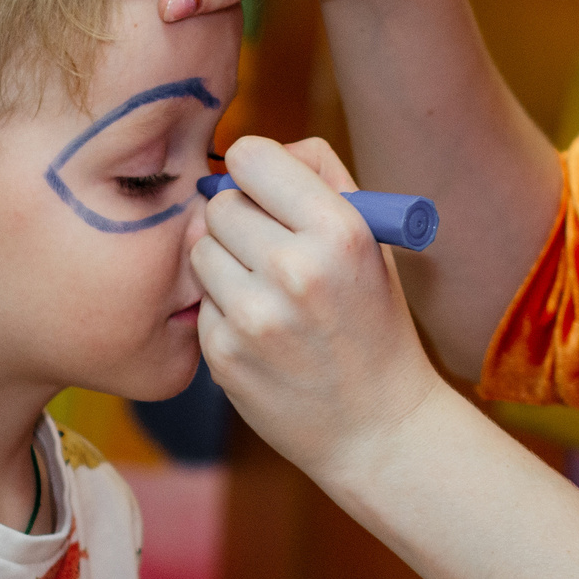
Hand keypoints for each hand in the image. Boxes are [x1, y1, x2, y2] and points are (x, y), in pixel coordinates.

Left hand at [190, 135, 445, 482]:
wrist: (378, 428)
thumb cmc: (373, 322)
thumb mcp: (371, 242)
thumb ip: (321, 177)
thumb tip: (255, 151)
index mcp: (339, 230)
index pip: (251, 156)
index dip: (254, 172)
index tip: (264, 192)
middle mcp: (295, 269)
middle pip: (219, 204)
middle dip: (239, 221)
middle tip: (269, 252)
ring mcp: (255, 316)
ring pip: (200, 252)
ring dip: (225, 266)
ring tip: (267, 295)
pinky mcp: (224, 355)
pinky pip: (200, 304)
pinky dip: (223, 314)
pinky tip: (262, 337)